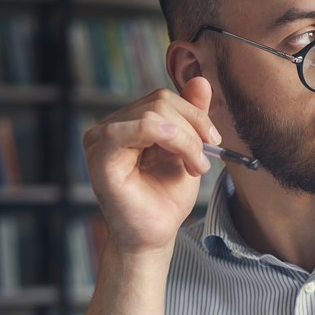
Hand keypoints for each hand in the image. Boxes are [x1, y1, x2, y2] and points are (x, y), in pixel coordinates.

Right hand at [82, 77, 218, 253]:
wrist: (155, 234)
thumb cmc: (166, 197)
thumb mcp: (188, 150)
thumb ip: (191, 116)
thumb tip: (199, 79)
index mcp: (129, 124)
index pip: (162, 98)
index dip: (194, 114)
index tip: (214, 143)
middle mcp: (110, 127)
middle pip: (159, 101)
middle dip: (193, 128)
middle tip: (205, 160)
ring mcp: (101, 139)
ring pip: (153, 113)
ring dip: (186, 139)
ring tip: (196, 166)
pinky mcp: (99, 155)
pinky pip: (132, 128)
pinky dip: (166, 136)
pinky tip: (181, 156)